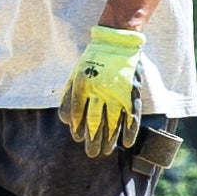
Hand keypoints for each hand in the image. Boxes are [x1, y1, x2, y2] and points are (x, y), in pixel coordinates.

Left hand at [61, 27, 147, 154]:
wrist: (116, 42)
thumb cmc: (92, 61)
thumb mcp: (75, 74)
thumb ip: (69, 96)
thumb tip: (65, 120)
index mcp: (82, 84)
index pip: (76, 112)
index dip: (77, 127)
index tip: (78, 137)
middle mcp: (99, 90)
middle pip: (94, 121)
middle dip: (92, 140)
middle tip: (92, 153)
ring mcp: (117, 92)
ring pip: (112, 122)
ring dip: (109, 139)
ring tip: (106, 151)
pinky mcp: (132, 92)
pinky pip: (131, 115)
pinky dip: (130, 130)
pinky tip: (126, 143)